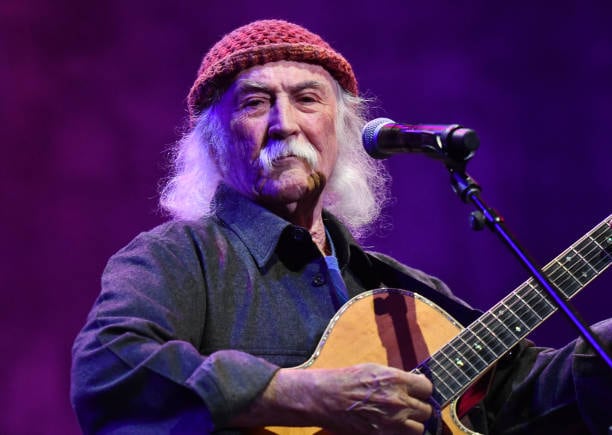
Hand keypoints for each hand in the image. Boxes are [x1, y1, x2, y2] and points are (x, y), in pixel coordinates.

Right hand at [250, 363, 433, 433]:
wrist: (326, 397)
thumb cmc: (347, 380)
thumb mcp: (374, 369)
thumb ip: (396, 378)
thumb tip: (412, 384)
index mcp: (397, 380)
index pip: (427, 388)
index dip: (422, 390)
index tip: (417, 392)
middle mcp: (398, 401)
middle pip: (426, 410)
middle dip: (418, 408)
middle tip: (408, 406)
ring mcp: (392, 421)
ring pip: (420, 428)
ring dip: (412, 424)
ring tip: (401, 419)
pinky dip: (399, 433)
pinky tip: (389, 426)